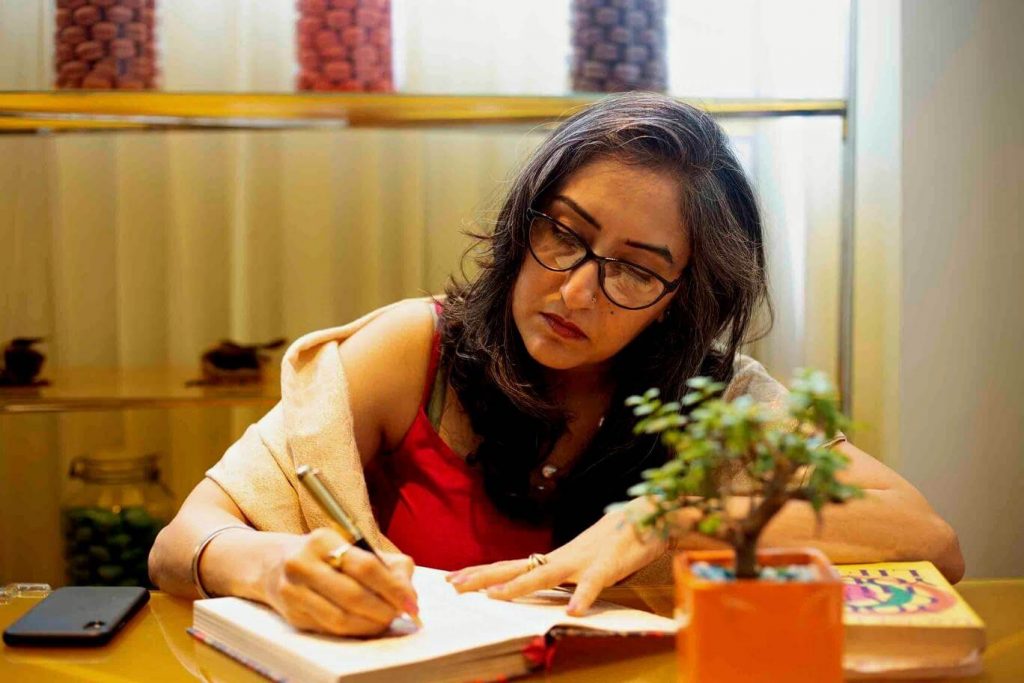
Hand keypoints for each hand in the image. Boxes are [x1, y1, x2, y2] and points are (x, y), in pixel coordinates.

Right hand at [262, 528, 416, 635]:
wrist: (274, 563)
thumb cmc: (327, 555)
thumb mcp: (354, 547)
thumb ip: (389, 565)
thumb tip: (409, 594)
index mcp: (323, 541)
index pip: (366, 566)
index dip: (393, 587)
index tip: (411, 602)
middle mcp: (302, 564)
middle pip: (353, 595)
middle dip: (384, 609)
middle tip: (400, 614)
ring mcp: (293, 591)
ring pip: (340, 618)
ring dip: (370, 625)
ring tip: (385, 621)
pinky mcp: (292, 615)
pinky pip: (329, 629)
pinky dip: (354, 631)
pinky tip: (366, 625)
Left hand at [445, 498, 668, 615]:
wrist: (652, 512)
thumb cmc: (619, 538)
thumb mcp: (587, 559)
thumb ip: (566, 572)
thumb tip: (543, 582)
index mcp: (558, 558)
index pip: (513, 565)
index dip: (483, 572)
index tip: (453, 578)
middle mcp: (563, 557)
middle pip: (517, 567)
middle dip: (484, 577)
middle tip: (453, 585)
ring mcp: (584, 559)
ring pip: (545, 574)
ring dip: (519, 586)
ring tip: (494, 598)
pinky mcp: (609, 565)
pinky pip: (594, 583)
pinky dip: (582, 597)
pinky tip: (571, 613)